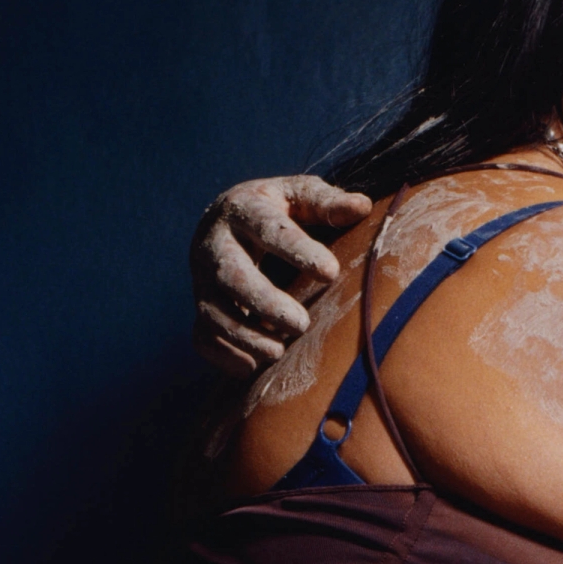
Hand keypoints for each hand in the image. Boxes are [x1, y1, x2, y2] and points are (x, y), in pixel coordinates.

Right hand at [191, 175, 371, 378]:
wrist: (221, 222)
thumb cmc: (272, 210)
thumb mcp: (296, 196)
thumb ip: (325, 202)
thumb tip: (362, 205)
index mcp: (243, 209)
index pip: (267, 229)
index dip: (298, 250)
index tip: (331, 272)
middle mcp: (215, 244)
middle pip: (231, 275)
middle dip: (264, 303)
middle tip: (301, 324)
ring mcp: (202, 278)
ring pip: (212, 311)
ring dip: (244, 336)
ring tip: (278, 352)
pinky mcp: (200, 305)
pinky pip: (202, 336)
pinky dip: (224, 355)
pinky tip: (253, 367)